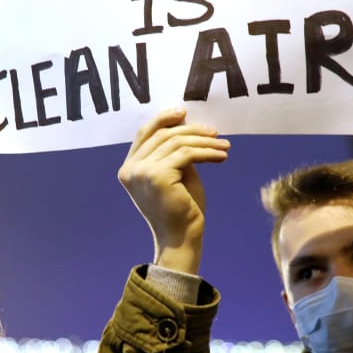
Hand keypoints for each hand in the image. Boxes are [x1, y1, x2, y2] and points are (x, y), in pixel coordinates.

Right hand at [118, 108, 229, 273]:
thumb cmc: (181, 209)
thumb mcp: (175, 174)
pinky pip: (186, 154)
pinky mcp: (158, 175)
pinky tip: (221, 156)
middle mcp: (130, 169)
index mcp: (129, 168)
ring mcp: (141, 172)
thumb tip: (185, 124)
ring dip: (205, 142)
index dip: (164, 119)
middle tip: (215, 133)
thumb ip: (174, 151)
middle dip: (192, 130)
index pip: (145, 133)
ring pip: (177, 143)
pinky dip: (207, 152)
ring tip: (224, 147)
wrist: (181, 239)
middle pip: (163, 135)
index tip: (185, 113)